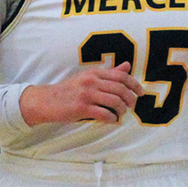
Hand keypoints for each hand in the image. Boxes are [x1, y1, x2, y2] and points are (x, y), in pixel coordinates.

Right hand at [21, 61, 142, 123]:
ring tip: (120, 114)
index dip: (135, 85)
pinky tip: (111, 120)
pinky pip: (104, 114)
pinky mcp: (81, 108)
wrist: (46, 100)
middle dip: (130, 99)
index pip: (121, 76)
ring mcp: (86, 94)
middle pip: (121, 89)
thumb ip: (109, 74)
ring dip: (121, 110)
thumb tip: (127, 66)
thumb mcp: (88, 78)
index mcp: (94, 73)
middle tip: (131, 106)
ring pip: (115, 102)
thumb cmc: (69, 91)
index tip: (141, 93)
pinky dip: (112, 119)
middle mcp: (91, 81)